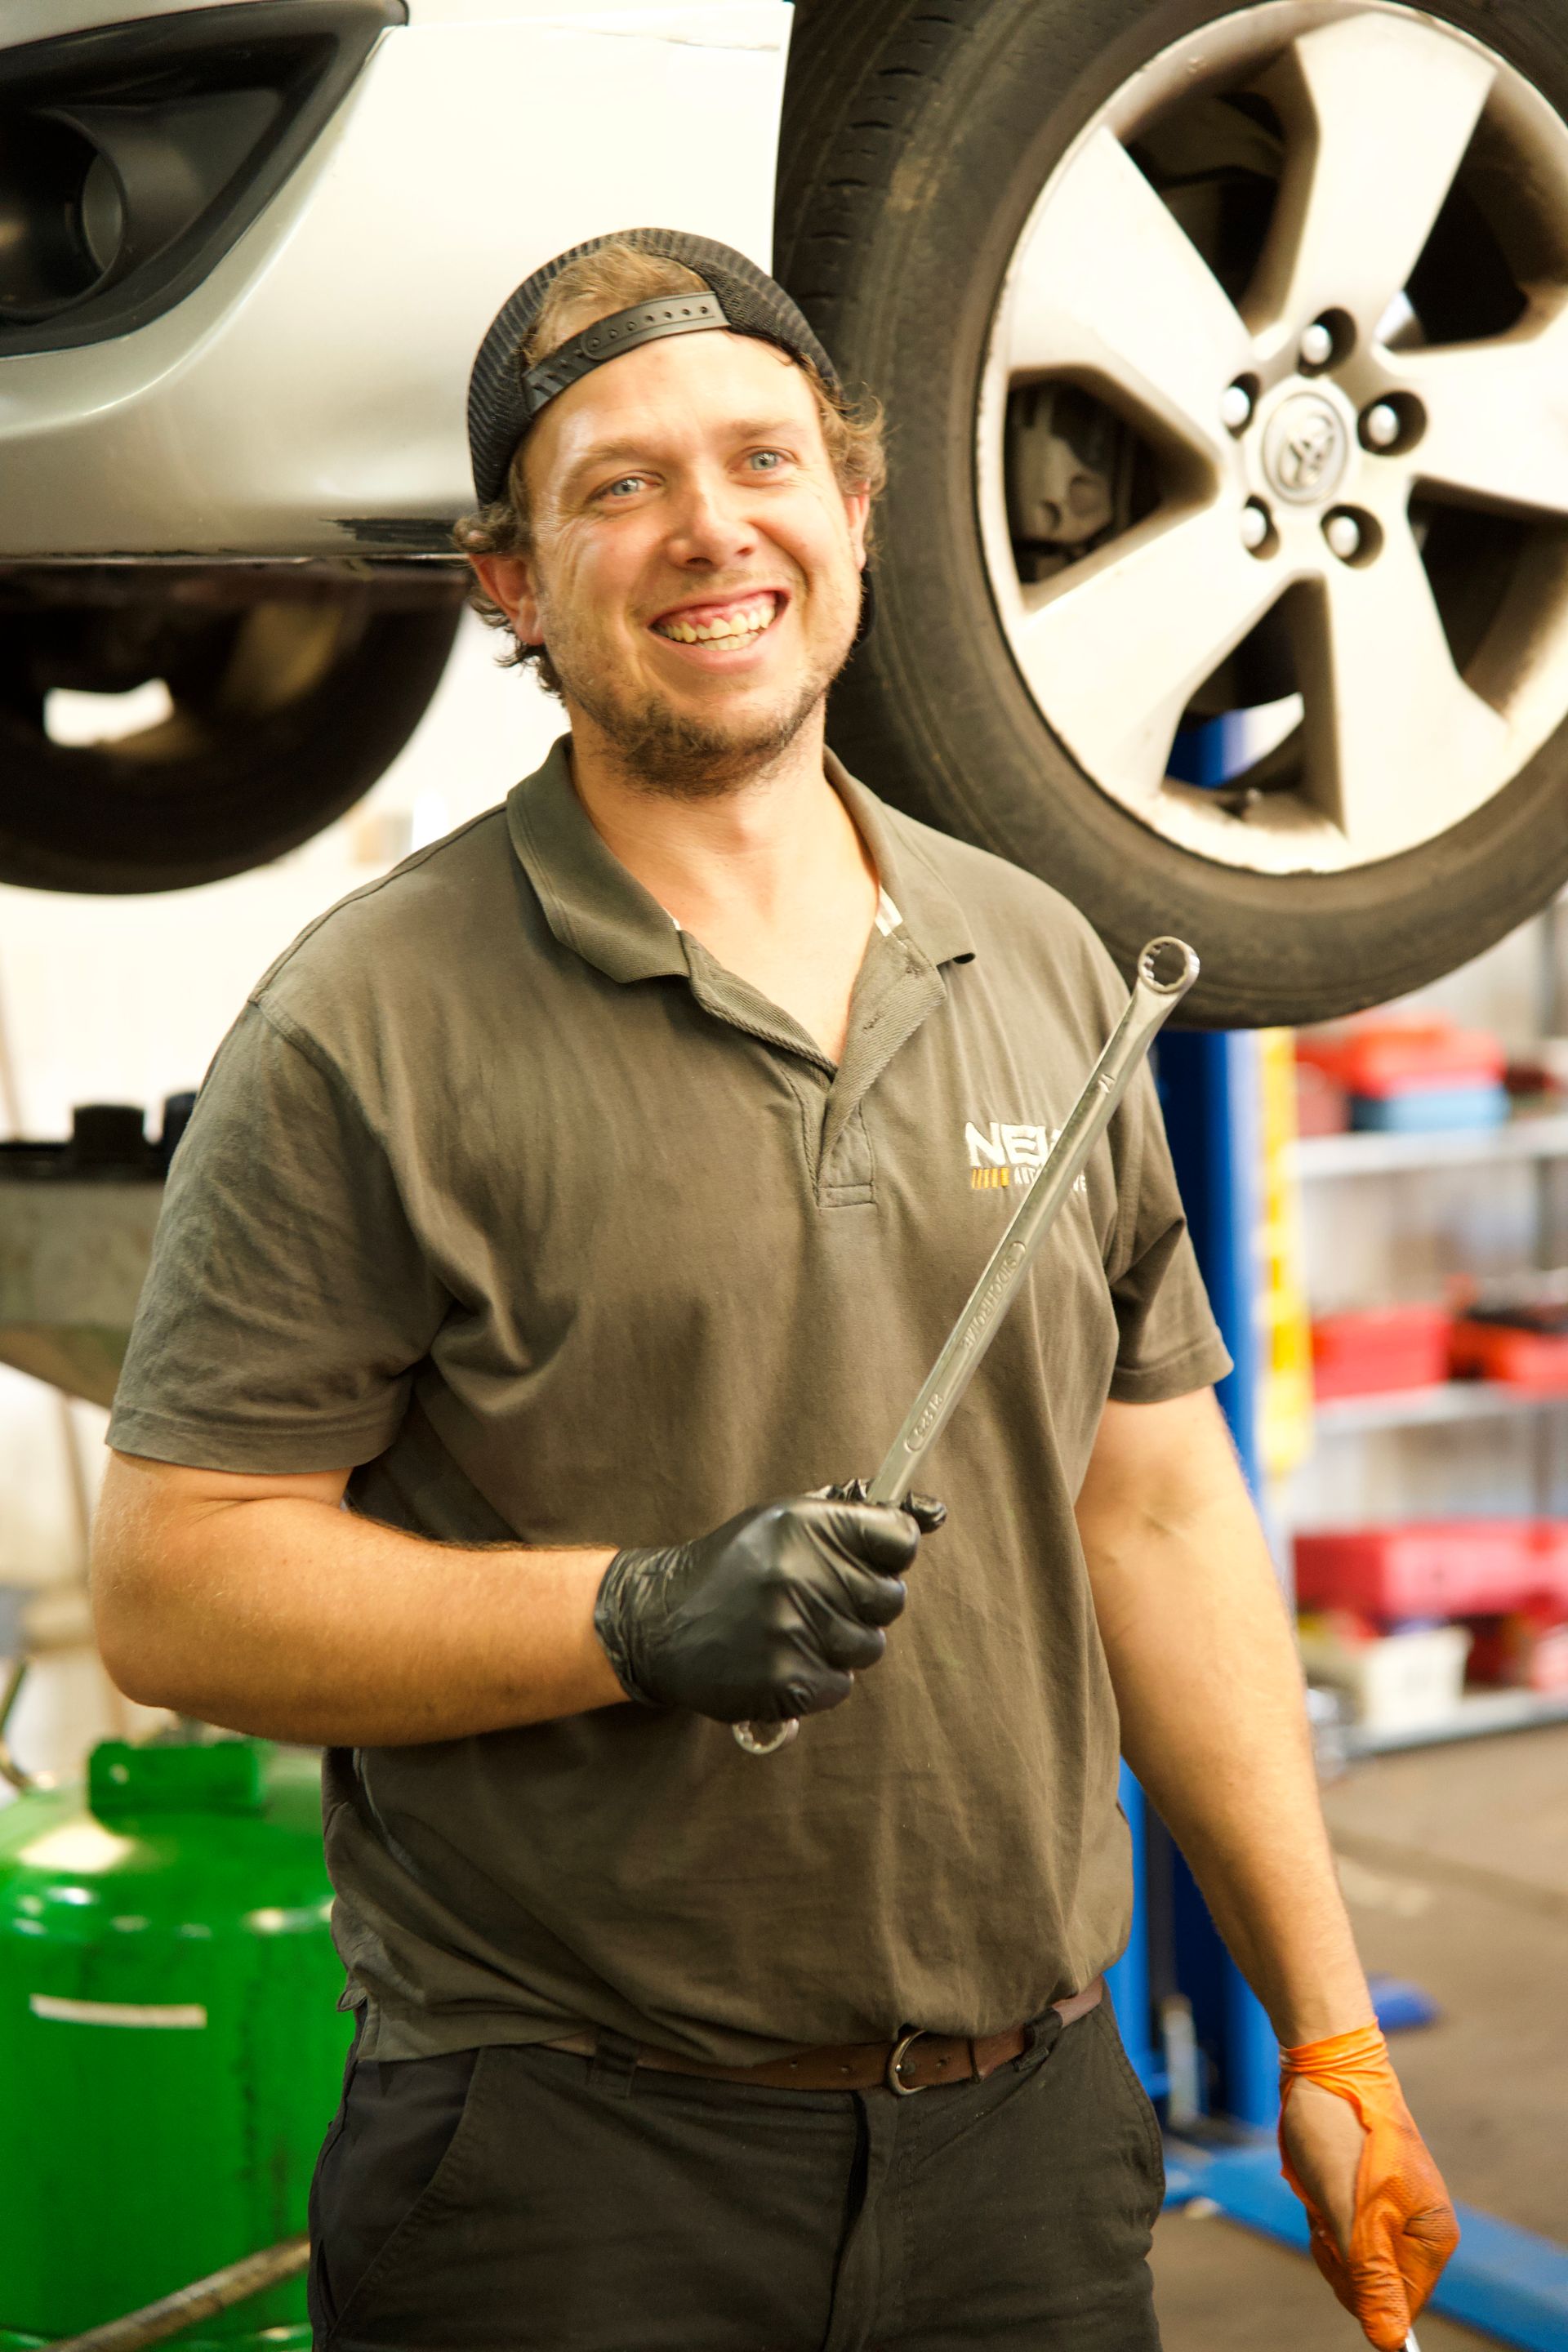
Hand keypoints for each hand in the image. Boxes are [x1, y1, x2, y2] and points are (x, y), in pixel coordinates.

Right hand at [593, 1488, 943, 1723]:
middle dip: (863, 1604)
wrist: (659, 1623)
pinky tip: (782, 1660)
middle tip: (821, 1601)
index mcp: (805, 1526)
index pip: (898, 1540)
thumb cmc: (732, 1567)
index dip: (892, 1553)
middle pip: (891, 1599)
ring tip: (795, 1630)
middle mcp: (801, 1574)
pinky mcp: (786, 1680)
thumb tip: (930, 1513)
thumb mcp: (779, 1521)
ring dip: (841, 1645)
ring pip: (869, 1646)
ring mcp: (794, 1630)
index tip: (875, 1561)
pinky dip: (818, 1680)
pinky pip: (840, 1686)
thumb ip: (848, 1515)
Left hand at [1279, 2024, 1458, 2348]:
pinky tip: (1318, 2183)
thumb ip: (1372, 2278)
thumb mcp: (1352, 2211)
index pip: (1399, 2306)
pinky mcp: (1365, 2196)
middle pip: (1373, 2287)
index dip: (1360, 2287)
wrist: (1321, 2066)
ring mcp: (1392, 2210)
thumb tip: (1388, 2343)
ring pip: (1350, 2261)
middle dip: (1339, 2257)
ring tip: (1323, 2190)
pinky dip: (1320, 2215)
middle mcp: (1419, 2226)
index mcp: (1433, 2234)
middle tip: (1328, 2211)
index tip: (1338, 2244)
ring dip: (1326, 2233)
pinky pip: (1339, 2232)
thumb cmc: (1340, 2132)